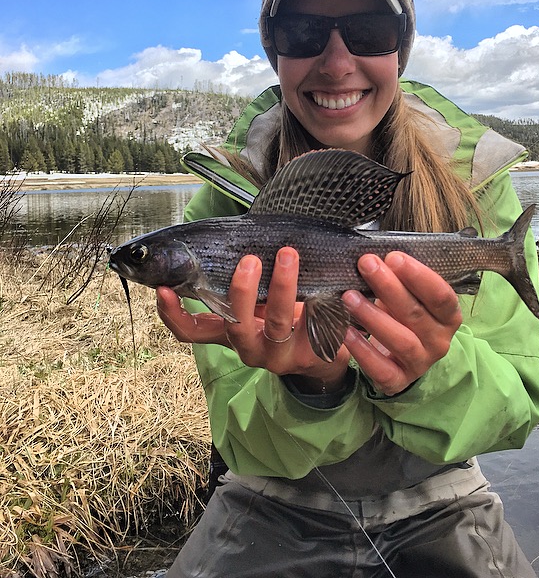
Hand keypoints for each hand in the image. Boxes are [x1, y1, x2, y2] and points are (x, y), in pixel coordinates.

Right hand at [156, 247, 349, 392]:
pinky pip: (314, 326)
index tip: (163, 288)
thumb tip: (225, 234)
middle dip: (241, 290)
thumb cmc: (284, 310)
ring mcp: (278, 353)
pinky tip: (328, 283)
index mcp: (229, 330)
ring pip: (276, 322)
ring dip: (283, 285)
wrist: (324, 346)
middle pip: (233, 324)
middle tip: (249, 259)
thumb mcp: (258, 295)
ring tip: (288, 254)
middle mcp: (248, 346)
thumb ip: (241, 275)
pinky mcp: (310, 353)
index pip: (190, 331)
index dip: (173, 313)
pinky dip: (320, 302)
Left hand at [342, 251, 462, 395]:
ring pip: (400, 340)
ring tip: (348, 297)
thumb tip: (374, 254)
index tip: (393, 257)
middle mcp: (439, 341)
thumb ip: (400, 277)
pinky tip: (346, 331)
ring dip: (373, 316)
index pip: (441, 295)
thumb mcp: (410, 294)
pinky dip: (362, 350)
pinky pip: (381, 369)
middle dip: (389, 287)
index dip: (418, 276)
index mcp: (448, 316)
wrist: (401, 356)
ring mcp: (420, 363)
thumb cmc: (404, 313)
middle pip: (415, 313)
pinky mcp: (398, 380)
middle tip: (366, 264)